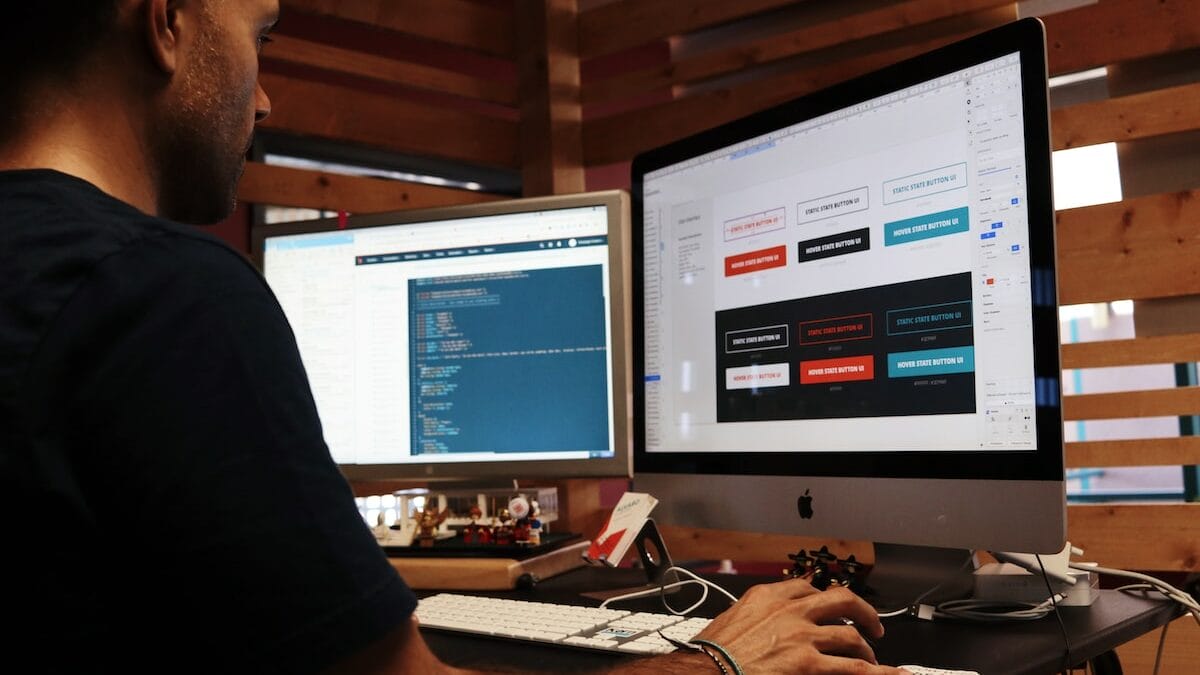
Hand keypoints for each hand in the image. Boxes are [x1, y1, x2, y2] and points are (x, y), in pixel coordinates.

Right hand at [691, 577, 903, 673]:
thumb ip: (755, 616)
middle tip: (869, 625)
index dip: (823, 598)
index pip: (806, 587)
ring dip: (864, 650)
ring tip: (870, 660)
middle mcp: (790, 610)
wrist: (705, 673)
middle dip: (861, 612)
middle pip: (840, 601)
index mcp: (767, 596)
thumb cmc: (710, 654)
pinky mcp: (809, 665)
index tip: (829, 606)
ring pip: (850, 637)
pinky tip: (895, 674)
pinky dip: (880, 672)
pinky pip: (855, 668)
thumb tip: (762, 625)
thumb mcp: (731, 620)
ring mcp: (803, 637)